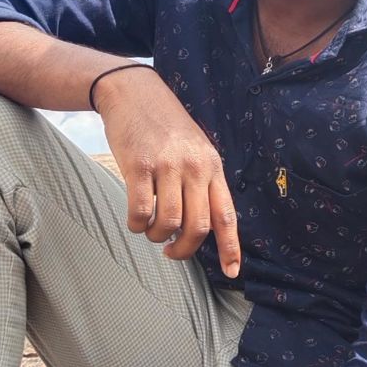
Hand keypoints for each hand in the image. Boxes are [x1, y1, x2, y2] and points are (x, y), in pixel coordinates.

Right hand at [96, 66, 240, 277]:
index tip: (231, 273)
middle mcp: (194, 167)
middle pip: (198, 227)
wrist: (135, 93)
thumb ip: (202, 182)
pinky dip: (138, 226)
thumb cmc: (165, 126)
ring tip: (152, 230)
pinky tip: (136, 220)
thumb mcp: (195, 149)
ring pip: (169, 223)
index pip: (226, 215)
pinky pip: (141, 212)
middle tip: (172, 252)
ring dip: (158, 237)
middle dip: (184, 250)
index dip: (230, 247)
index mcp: (212, 166)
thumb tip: (204, 224)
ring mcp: (167, 166)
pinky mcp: (139, 166)